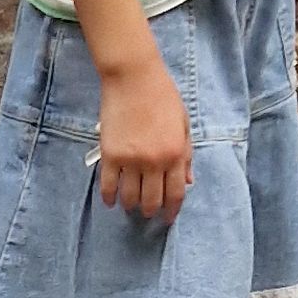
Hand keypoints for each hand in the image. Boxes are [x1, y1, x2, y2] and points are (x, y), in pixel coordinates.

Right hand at [98, 51, 191, 219]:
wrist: (133, 78)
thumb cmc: (162, 96)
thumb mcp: (183, 124)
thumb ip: (186, 154)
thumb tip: (188, 181)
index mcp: (176, 153)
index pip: (175, 192)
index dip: (172, 210)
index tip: (168, 219)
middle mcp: (154, 160)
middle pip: (152, 199)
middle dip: (150, 211)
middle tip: (148, 212)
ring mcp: (131, 159)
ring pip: (130, 196)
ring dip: (131, 205)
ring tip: (130, 206)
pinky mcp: (110, 155)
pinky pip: (108, 185)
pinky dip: (109, 197)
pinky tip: (111, 201)